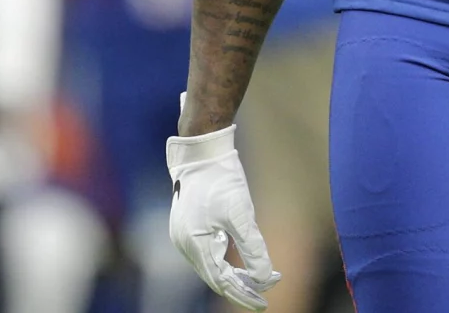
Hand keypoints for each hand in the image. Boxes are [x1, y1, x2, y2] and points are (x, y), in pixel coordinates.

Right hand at [166, 125, 279, 310]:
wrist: (202, 150)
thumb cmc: (221, 179)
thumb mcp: (242, 215)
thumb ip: (253, 250)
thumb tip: (264, 279)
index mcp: (194, 243)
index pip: (221, 282)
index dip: (243, 294)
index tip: (264, 302)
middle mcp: (184, 243)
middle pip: (214, 276)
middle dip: (241, 286)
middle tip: (266, 293)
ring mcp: (183, 235)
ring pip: (211, 265)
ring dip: (233, 273)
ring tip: (258, 277)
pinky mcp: (187, 226)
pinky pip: (207, 251)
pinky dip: (224, 259)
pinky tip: (240, 257)